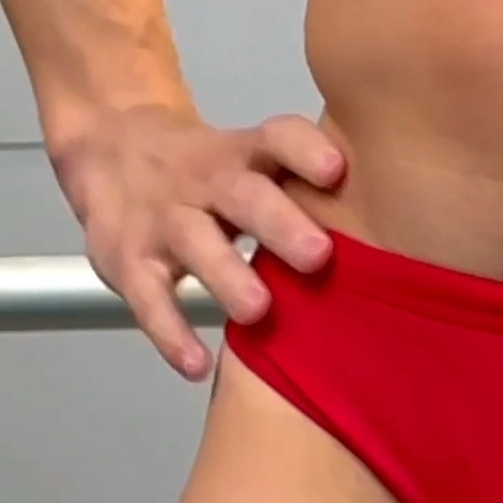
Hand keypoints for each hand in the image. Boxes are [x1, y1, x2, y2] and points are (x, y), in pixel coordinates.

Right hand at [57, 103, 346, 380]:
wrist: (107, 147)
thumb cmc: (202, 167)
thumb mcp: (243, 156)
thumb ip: (298, 183)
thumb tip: (395, 221)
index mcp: (241, 153)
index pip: (275, 138)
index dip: (304, 151)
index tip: (336, 170)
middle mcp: (204, 180)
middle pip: (242, 195)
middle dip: (279, 224)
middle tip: (319, 255)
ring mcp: (164, 219)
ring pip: (194, 243)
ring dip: (227, 276)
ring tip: (258, 311)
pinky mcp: (129, 261)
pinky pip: (149, 298)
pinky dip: (171, 334)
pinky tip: (197, 364)